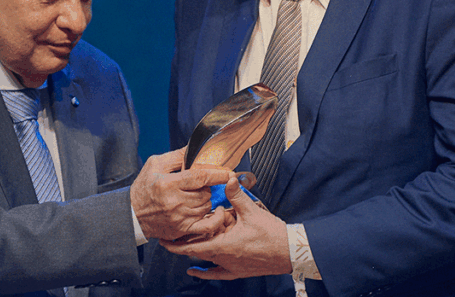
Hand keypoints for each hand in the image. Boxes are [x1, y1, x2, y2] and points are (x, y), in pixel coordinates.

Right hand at [129, 148, 233, 240]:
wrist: (133, 214)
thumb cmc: (144, 187)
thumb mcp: (155, 164)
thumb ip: (177, 156)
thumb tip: (197, 148)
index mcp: (168, 183)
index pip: (200, 177)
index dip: (218, 174)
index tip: (229, 172)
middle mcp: (174, 202)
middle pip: (205, 192)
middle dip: (205, 187)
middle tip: (195, 186)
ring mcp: (180, 218)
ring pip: (207, 206)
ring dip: (205, 200)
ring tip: (193, 197)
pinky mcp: (182, 229)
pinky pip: (208, 225)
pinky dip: (215, 218)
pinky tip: (215, 212)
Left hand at [160, 175, 291, 279]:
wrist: (290, 252)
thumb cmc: (272, 234)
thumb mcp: (251, 211)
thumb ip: (236, 195)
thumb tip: (227, 179)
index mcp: (223, 245)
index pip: (192, 247)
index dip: (176, 244)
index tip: (164, 240)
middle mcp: (224, 259)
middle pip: (196, 253)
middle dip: (182, 246)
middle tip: (168, 239)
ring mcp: (231, 266)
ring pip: (206, 261)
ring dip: (194, 254)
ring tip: (181, 247)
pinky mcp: (239, 271)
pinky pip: (218, 274)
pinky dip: (205, 273)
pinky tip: (195, 271)